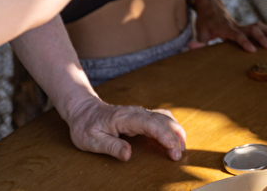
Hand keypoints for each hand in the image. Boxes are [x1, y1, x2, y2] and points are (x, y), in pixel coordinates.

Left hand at [61, 95, 185, 161]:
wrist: (84, 111)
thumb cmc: (86, 127)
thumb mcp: (92, 140)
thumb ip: (111, 146)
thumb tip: (128, 155)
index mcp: (125, 117)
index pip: (149, 124)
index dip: (163, 135)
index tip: (172, 147)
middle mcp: (136, 112)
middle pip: (162, 120)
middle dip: (174, 136)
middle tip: (178, 155)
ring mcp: (141, 113)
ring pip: (165, 118)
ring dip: (176, 131)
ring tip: (182, 148)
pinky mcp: (142, 116)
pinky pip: (162, 119)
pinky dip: (172, 127)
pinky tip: (176, 137)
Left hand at [190, 0, 266, 52]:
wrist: (210, 5)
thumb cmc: (205, 20)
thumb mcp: (200, 31)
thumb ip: (199, 41)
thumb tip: (191, 47)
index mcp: (225, 28)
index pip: (236, 35)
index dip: (244, 42)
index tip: (252, 50)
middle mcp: (235, 25)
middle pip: (250, 30)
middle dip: (261, 37)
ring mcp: (240, 24)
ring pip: (256, 26)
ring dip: (266, 31)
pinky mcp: (243, 25)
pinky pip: (257, 25)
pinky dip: (266, 27)